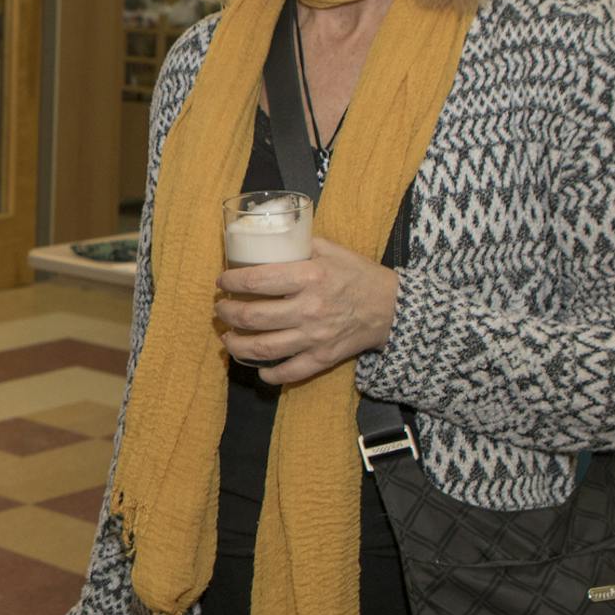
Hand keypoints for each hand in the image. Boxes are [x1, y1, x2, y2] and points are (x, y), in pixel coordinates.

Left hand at [213, 238, 398, 385]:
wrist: (393, 307)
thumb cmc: (358, 275)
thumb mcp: (331, 250)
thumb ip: (300, 244)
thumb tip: (267, 240)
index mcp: (310, 277)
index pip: (257, 281)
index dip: (231, 282)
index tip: (223, 282)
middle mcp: (309, 308)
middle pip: (252, 317)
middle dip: (227, 313)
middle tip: (221, 309)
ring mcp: (315, 337)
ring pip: (262, 348)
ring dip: (236, 344)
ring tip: (227, 337)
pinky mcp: (323, 358)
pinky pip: (288, 372)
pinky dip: (268, 373)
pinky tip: (257, 367)